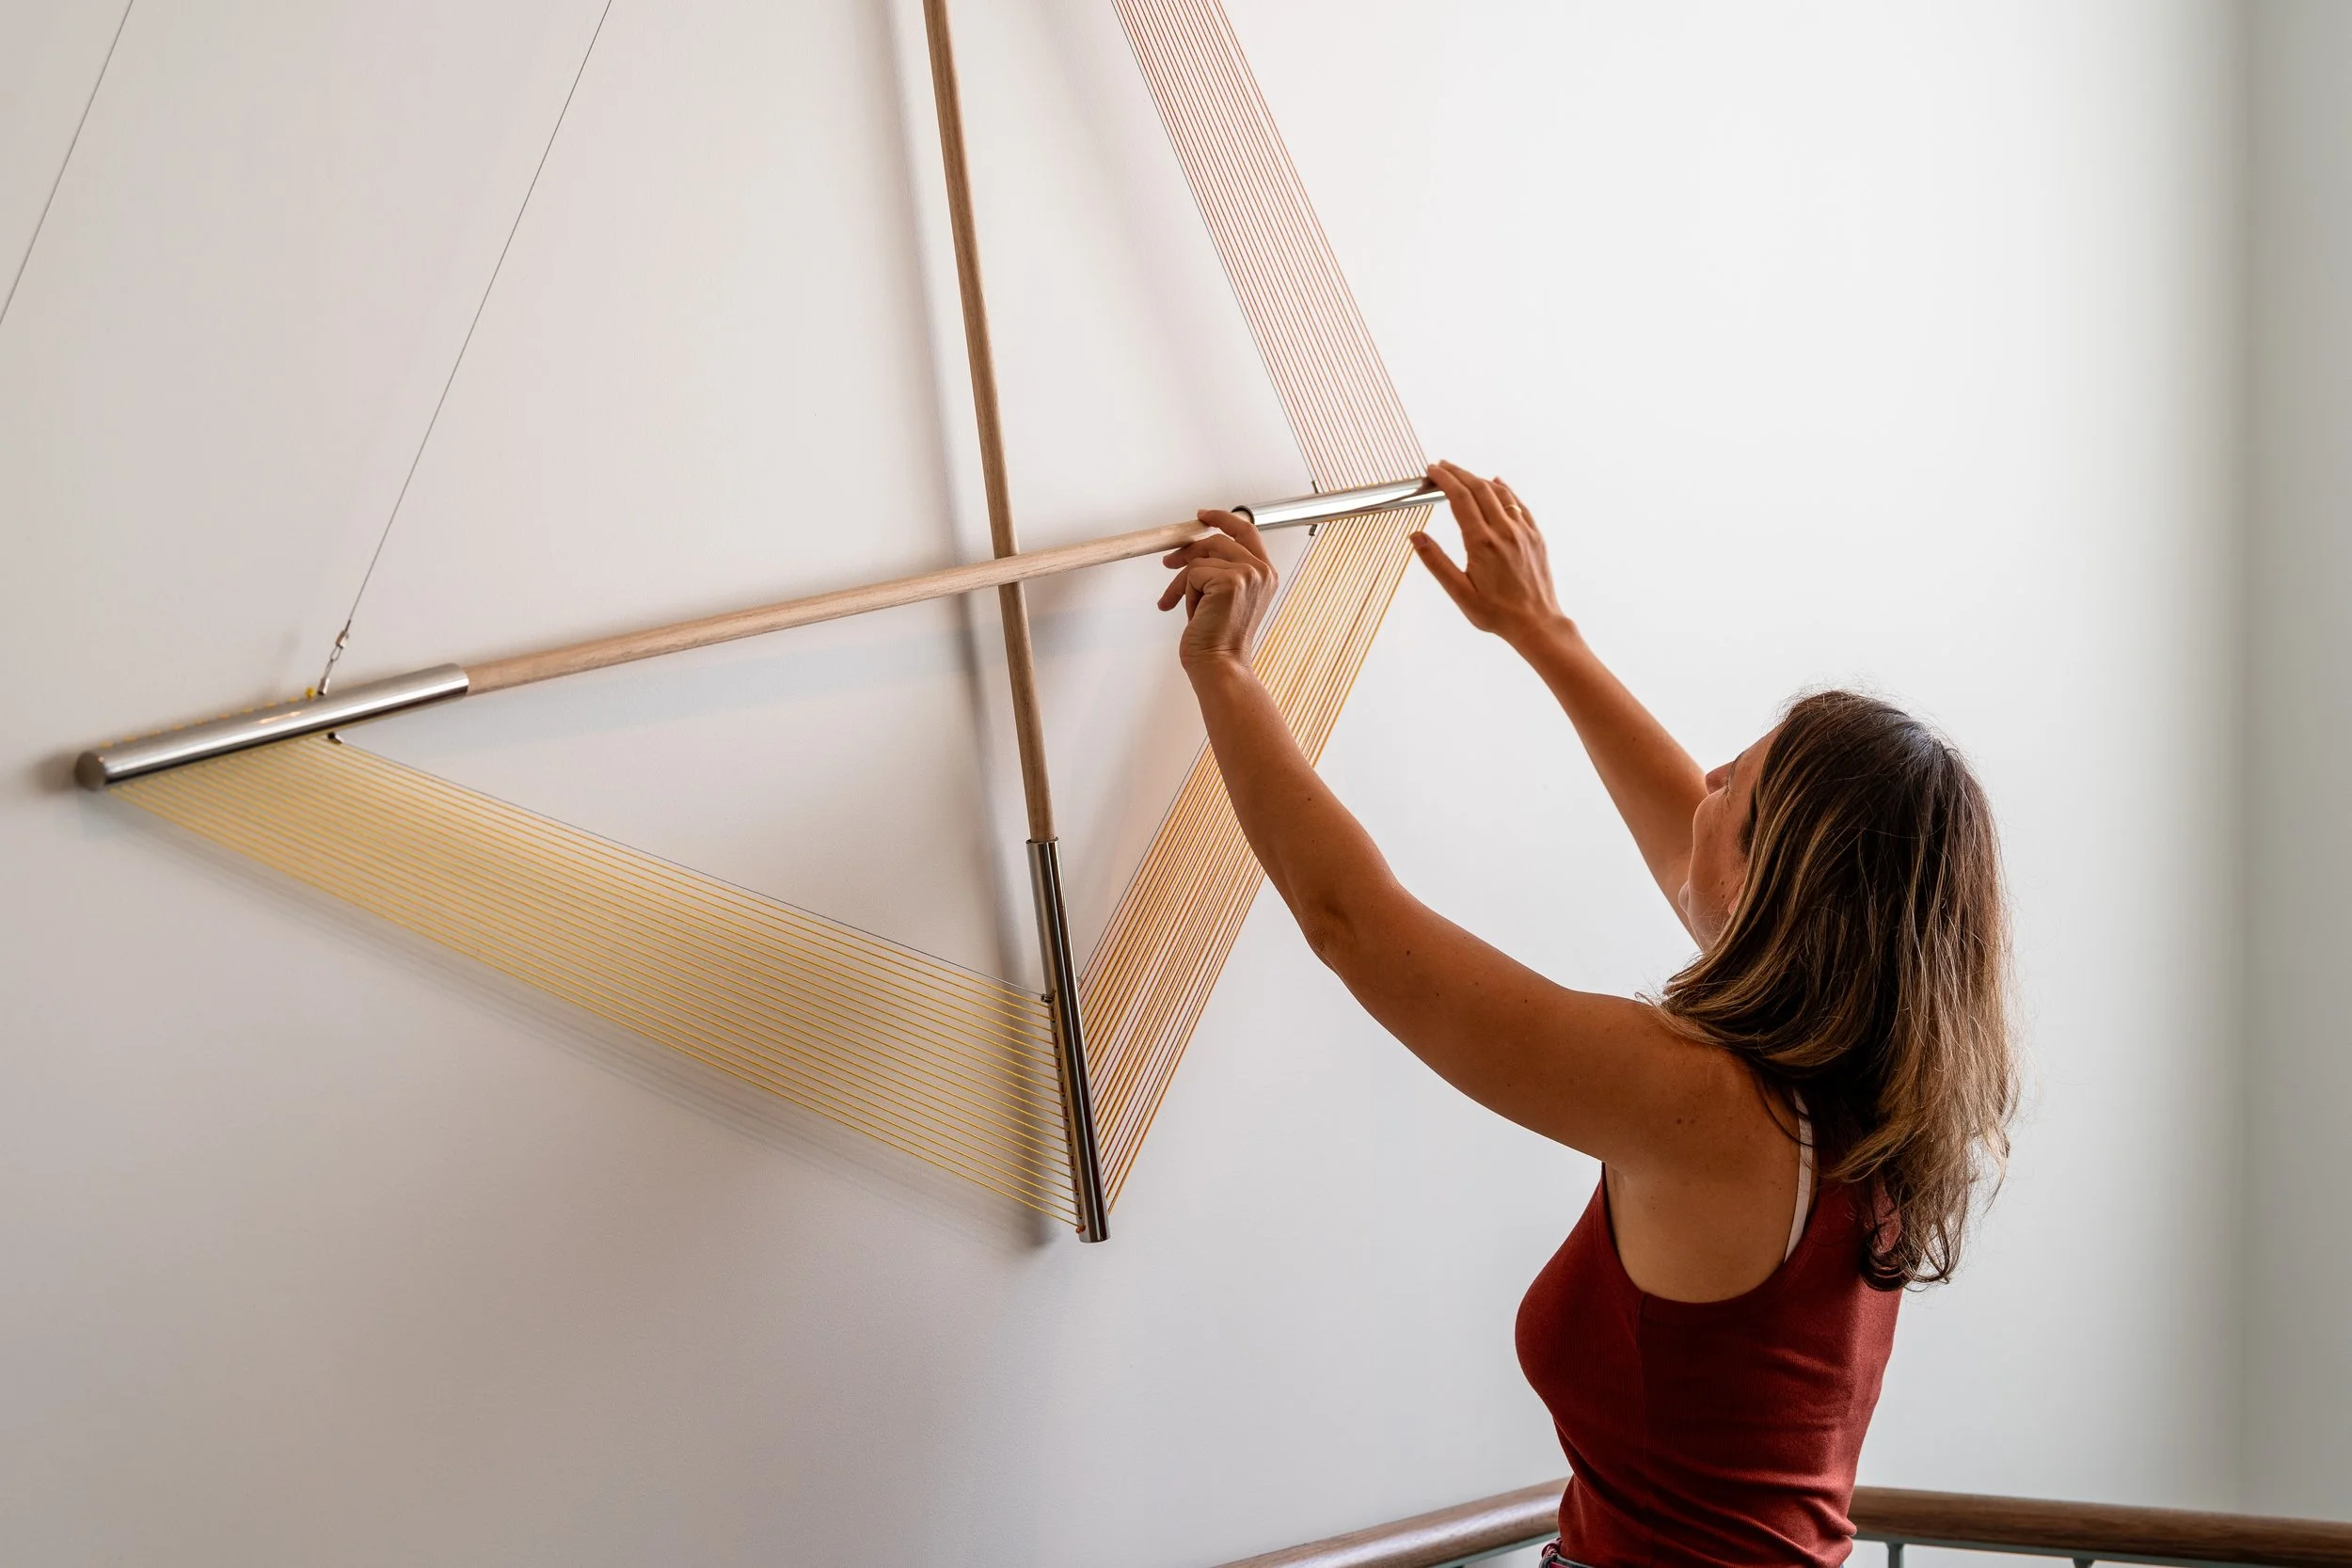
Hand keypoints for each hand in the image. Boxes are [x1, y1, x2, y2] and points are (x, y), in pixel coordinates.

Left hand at [1159, 509, 1277, 671]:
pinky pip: (1192, 574)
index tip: (1202, 516)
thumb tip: (1191, 551)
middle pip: (1216, 540)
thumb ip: (1220, 570)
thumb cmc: (1219, 640)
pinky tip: (1191, 614)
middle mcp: (1261, 571)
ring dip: (1183, 583)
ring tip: (1177, 602)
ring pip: (1200, 558)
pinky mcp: (1229, 580)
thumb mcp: (1225, 598)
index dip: (1222, 519)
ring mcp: (1247, 574)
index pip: (1246, 530)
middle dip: (1187, 552)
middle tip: (1169, 563)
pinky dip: (1183, 593)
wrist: (1220, 665)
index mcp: (1265, 574)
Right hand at [1413, 460, 1565, 643]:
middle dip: (1458, 473)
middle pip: (1478, 488)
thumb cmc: (1496, 613)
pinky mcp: (1535, 536)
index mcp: (1481, 543)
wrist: (1536, 623)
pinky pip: (1519, 504)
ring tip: (1463, 474)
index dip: (1444, 479)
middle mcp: (1504, 531)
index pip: (1459, 498)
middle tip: (1442, 467)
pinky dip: (1505, 490)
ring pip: (1500, 493)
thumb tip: (1416, 537)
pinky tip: (1498, 484)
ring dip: (1479, 479)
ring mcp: (1522, 531)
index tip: (1432, 471)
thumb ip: (1435, 562)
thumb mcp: (1459, 592)